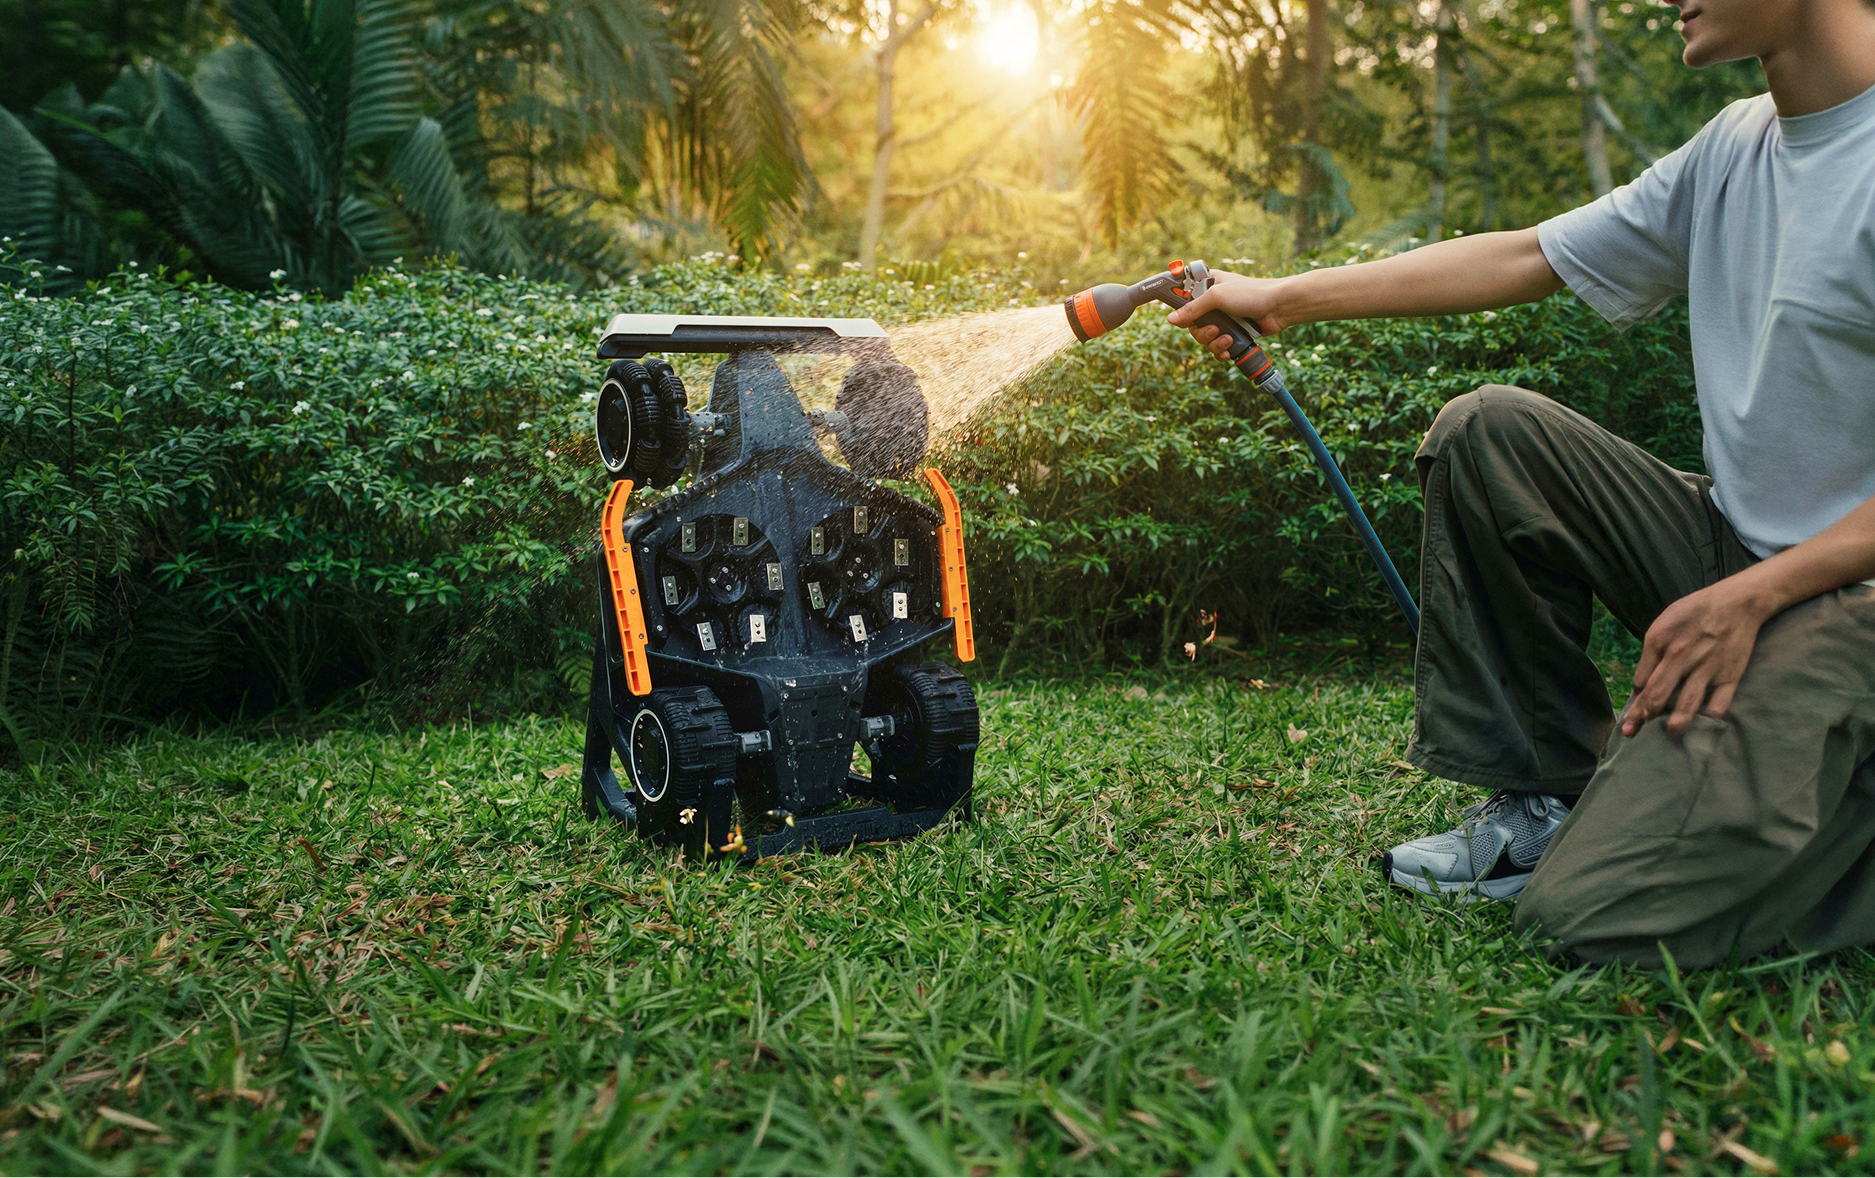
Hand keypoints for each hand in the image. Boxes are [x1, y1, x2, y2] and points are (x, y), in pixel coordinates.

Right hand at [1165, 271, 1289, 360]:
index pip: (1182, 296)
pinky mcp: (1232, 333)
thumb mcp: (1217, 297)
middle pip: (1192, 324)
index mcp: (1206, 286)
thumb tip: (1170, 320)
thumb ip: (1193, 308)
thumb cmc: (1251, 293)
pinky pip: (1217, 347)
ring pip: (1204, 338)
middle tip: (1214, 330)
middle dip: (1202, 332)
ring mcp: (1223, 319)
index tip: (1177, 316)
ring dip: (1213, 343)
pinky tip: (1229, 348)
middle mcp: (1212, 302)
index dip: (1178, 307)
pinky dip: (1221, 350)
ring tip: (1227, 339)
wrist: (1279, 308)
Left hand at [1622, 580, 1771, 737]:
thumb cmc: (1695, 612)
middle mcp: (1680, 656)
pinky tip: (1701, 725)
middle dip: (1642, 718)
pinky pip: (1718, 705)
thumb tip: (1640, 684)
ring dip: (1673, 725)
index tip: (1630, 716)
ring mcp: (1706, 667)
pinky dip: (1709, 718)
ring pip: (1686, 704)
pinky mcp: (1730, 675)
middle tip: (1633, 733)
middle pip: (1657, 695)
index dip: (1634, 701)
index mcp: (1659, 641)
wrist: (1738, 602)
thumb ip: (1651, 653)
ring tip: (1667, 735)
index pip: (1640, 681)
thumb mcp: (1664, 623)